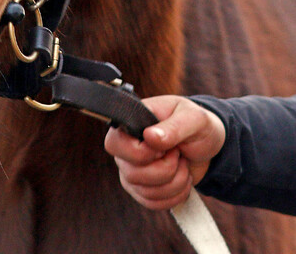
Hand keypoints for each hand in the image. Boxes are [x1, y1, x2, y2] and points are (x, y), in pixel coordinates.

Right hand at [104, 95, 225, 209]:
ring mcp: (131, 170)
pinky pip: (152, 203)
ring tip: (184, 164)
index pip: (114, 144)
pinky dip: (174, 196)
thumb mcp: (193, 119)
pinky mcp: (142, 189)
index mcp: (131, 123)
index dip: (143, 152)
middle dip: (166, 169)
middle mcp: (125, 148)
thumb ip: (173, 127)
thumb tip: (150, 137)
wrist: (207, 145)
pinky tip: (183, 180)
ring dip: (175, 183)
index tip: (167, 146)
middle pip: (132, 173)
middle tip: (178, 154)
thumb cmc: (197, 124)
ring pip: (145, 192)